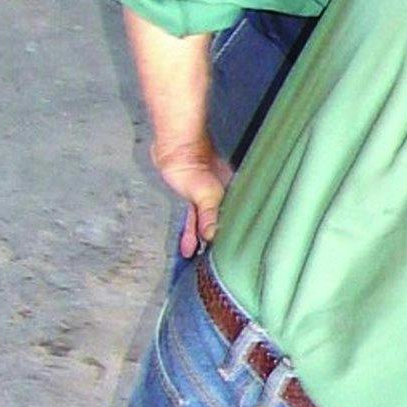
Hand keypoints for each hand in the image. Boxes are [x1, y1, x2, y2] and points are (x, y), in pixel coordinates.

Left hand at [151, 137, 231, 256]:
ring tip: (193, 255)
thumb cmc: (193, 164)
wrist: (173, 146)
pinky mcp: (189, 194)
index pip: (233, 220)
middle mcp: (221, 195)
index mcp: (231, 194)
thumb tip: (213, 236)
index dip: (229, 236)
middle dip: (214, 241)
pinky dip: (188, 229)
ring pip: (203, 221)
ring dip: (198, 237)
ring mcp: (204, 195)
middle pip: (219, 222)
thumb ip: (209, 216)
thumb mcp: (205, 194)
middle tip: (208, 260)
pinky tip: (185, 241)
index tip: (226, 254)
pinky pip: (190, 217)